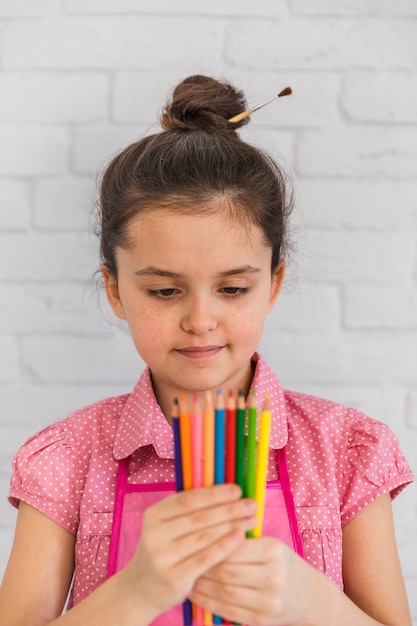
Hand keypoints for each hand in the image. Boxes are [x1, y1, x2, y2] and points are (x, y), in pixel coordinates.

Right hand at [123, 485, 257, 619]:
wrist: (140, 590)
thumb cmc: (164, 551)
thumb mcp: (166, 527)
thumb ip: (189, 512)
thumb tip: (227, 494)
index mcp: (153, 515)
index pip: (188, 499)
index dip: (214, 493)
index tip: (237, 490)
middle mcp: (154, 534)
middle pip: (199, 517)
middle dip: (229, 509)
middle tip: (252, 504)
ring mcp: (162, 557)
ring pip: (204, 536)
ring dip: (232, 525)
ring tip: (251, 519)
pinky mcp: (173, 577)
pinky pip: (206, 558)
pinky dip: (225, 545)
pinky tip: (240, 537)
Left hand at [191, 536, 313, 625]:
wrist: (310, 596)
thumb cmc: (283, 563)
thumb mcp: (270, 545)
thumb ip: (242, 541)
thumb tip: (205, 532)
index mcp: (273, 551)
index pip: (232, 547)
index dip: (210, 545)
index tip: (192, 541)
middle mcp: (273, 576)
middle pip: (226, 571)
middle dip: (202, 567)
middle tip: (185, 560)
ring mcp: (269, 601)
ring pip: (224, 592)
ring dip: (201, 586)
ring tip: (187, 576)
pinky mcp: (263, 620)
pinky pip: (228, 611)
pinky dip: (208, 603)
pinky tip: (196, 595)